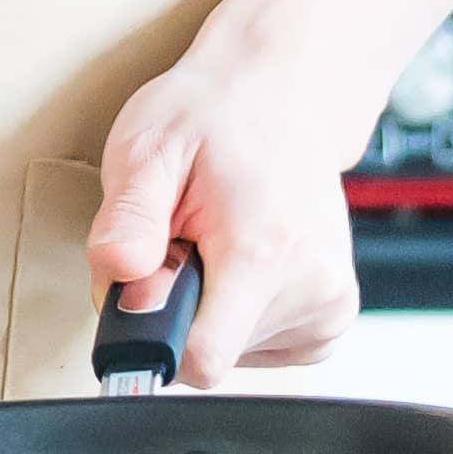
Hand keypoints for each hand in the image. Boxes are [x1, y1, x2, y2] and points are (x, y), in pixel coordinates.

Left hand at [87, 0, 374, 377]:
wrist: (281, 93)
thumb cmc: (212, 116)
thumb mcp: (146, 149)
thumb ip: (127, 221)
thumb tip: (117, 278)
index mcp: (266, 252)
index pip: (201, 360)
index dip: (153, 330)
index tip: (150, 280)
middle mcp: (313, 286)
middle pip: (212, 354)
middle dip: (179, 307)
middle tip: (185, 239)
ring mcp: (331, 304)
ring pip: (235, 353)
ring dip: (208, 307)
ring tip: (216, 239)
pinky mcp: (334, 315)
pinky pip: (263, 346)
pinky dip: (238, 311)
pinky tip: (242, 258)